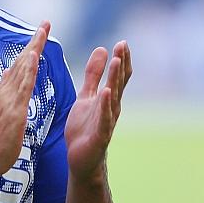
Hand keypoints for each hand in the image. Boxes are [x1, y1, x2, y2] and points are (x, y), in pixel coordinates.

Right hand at [0, 21, 50, 176]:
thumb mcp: (2, 110)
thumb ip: (6, 90)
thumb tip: (9, 71)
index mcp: (6, 92)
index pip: (20, 65)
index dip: (31, 48)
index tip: (41, 32)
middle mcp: (6, 91)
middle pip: (23, 60)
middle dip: (35, 41)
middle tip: (46, 23)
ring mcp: (9, 99)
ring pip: (23, 69)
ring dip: (33, 48)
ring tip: (42, 31)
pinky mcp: (14, 109)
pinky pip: (23, 86)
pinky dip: (28, 69)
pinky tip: (34, 56)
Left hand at [64, 41, 131, 185]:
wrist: (80, 159)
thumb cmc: (84, 128)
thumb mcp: (86, 96)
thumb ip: (93, 75)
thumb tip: (103, 49)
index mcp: (108, 98)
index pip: (118, 76)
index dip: (121, 60)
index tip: (123, 42)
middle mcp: (111, 108)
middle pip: (118, 82)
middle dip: (120, 64)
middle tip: (123, 45)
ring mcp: (107, 121)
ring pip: (113, 97)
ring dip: (115, 79)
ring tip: (117, 61)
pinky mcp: (99, 135)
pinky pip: (103, 118)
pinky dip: (105, 105)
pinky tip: (106, 92)